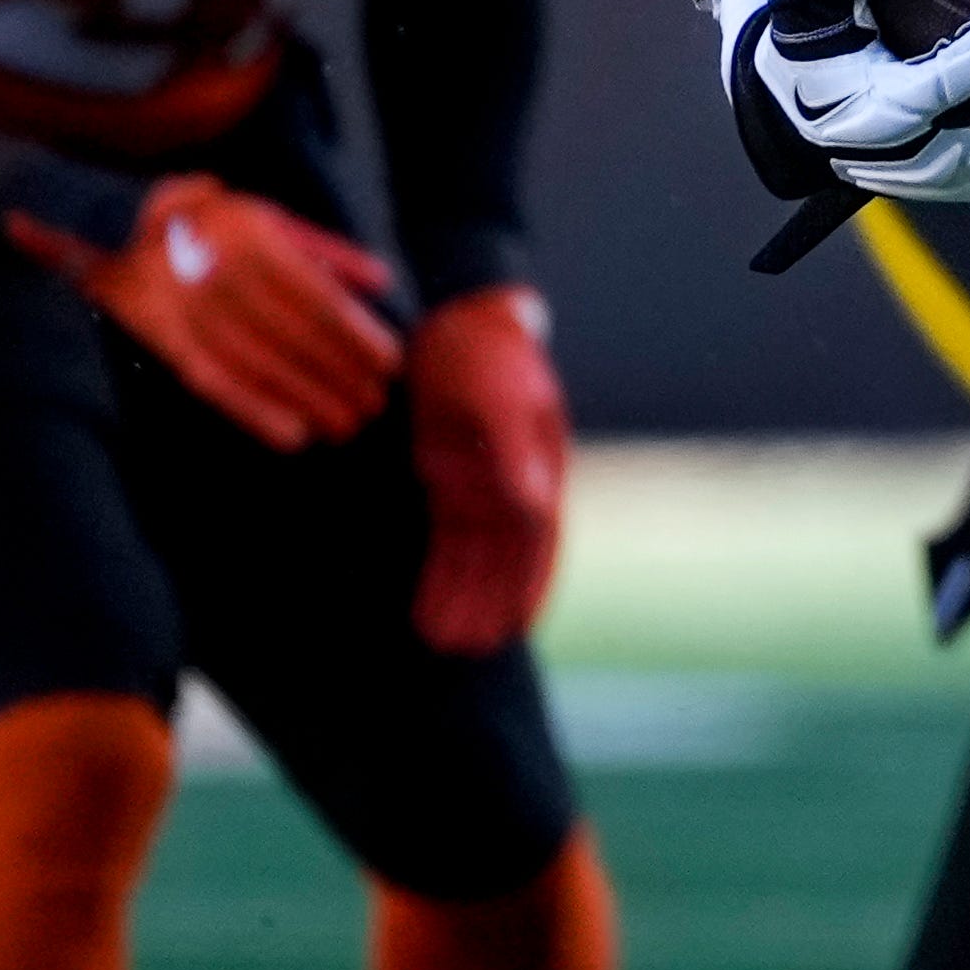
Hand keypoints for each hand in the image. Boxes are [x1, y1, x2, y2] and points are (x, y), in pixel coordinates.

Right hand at [9, 173, 409, 447]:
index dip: (355, 334)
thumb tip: (384, 283)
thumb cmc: (213, 224)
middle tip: (375, 406)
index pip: (314, 295)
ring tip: (344, 427)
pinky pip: (211, 380)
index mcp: (251, 235)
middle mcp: (216, 269)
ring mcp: (182, 304)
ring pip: (255, 363)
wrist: (112, 220)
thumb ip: (327, 251)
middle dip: (337, 374)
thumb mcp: (269, 219)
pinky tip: (292, 436)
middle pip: (290, 334)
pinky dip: (253, 411)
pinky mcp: (157, 335)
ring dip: (304, 399)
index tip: (391, 362)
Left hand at [404, 285, 567, 654]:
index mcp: (542, 470)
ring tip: (438, 641)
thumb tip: (533, 506)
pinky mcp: (448, 479)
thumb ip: (515, 452)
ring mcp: (483, 485)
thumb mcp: (504, 398)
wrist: (459, 318)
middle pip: (503, 560)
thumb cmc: (491, 355)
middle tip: (463, 651)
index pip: (539, 542)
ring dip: (459, 597)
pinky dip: (440, 573)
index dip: (530, 586)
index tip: (516, 630)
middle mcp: (518, 486)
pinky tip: (427, 604)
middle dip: (487, 605)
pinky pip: (446, 539)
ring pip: (472, 557)